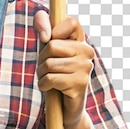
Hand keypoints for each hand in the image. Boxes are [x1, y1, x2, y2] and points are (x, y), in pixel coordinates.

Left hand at [34, 10, 94, 126]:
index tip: (47, 41)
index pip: (71, 21)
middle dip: (42, 59)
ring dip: (41, 74)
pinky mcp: (81, 83)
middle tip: (48, 68)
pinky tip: (50, 89)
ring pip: (49, 64)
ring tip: (49, 79)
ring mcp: (86, 68)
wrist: (64, 107)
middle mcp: (88, 51)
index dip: (53, 28)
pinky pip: (50, 79)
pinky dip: (43, 84)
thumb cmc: (53, 73)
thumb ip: (43, 25)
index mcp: (81, 40)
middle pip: (52, 45)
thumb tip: (46, 36)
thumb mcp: (46, 47)